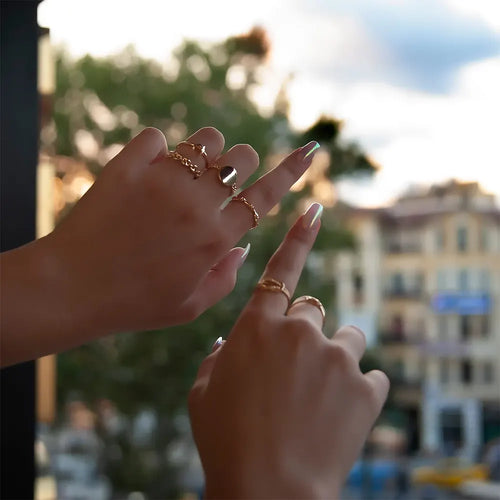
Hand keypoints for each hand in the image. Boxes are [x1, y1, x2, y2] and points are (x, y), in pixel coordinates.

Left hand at [0, 127, 317, 364]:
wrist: (72, 287)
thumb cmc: (135, 303)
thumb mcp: (191, 306)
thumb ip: (227, 275)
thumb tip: (241, 244)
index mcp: (216, 236)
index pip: (267, 193)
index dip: (292, 169)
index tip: (308, 151)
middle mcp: (196, 203)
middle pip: (241, 157)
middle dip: (240, 164)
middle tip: (220, 180)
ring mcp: (162, 181)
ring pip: (205, 139)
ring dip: (206, 151)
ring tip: (188, 171)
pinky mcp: (128, 167)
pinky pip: (158, 138)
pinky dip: (160, 149)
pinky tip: (151, 169)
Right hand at [188, 205, 389, 498]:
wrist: (268, 492)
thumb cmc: (226, 441)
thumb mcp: (203, 394)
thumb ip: (218, 357)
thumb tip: (232, 342)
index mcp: (257, 327)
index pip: (282, 270)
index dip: (299, 238)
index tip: (315, 210)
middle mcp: (299, 331)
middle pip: (313, 310)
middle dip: (306, 331)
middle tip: (297, 369)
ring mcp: (336, 356)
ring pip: (347, 337)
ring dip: (336, 355)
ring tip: (321, 393)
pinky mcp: (365, 387)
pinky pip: (370, 376)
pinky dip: (358, 391)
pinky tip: (340, 416)